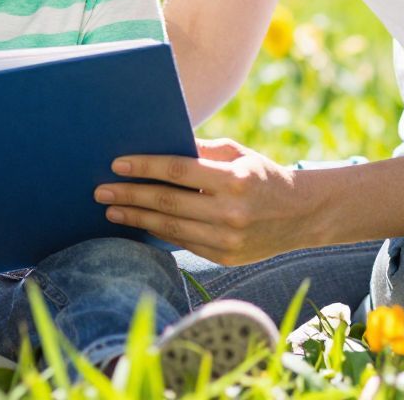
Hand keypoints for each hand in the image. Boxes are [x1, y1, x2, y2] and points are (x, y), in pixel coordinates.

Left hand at [94, 137, 324, 265]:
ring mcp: (228, 239)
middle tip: (101, 191)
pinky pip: (183, 243)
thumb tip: (159, 145)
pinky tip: (140, 224)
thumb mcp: (238, 154)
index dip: (145, 167)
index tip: (117, 165)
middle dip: (130, 196)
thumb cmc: (263, 175)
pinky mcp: (226, 258)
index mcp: (235, 180)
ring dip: (137, 218)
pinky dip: (158, 233)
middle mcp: (231, 212)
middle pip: (168, 202)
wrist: (303, 214)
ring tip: (112, 211)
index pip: (179, 171)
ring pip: (171, 228)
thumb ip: (202, 151)